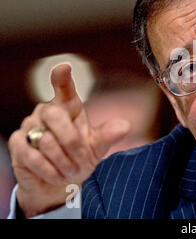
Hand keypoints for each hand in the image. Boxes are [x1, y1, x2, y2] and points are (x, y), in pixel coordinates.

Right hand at [8, 64, 130, 217]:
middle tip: (81, 159)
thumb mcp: (97, 147)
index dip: (62, 77)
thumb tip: (125, 126)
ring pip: (46, 140)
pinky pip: (32, 156)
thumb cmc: (78, 158)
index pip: (64, 88)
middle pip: (55, 115)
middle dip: (72, 141)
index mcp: (69, 107)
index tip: (64, 67)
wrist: (58, 182)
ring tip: (69, 169)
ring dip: (62, 161)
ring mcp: (29, 125)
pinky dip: (48, 170)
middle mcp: (47, 111)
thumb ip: (108, 135)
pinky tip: (56, 175)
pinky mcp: (17, 144)